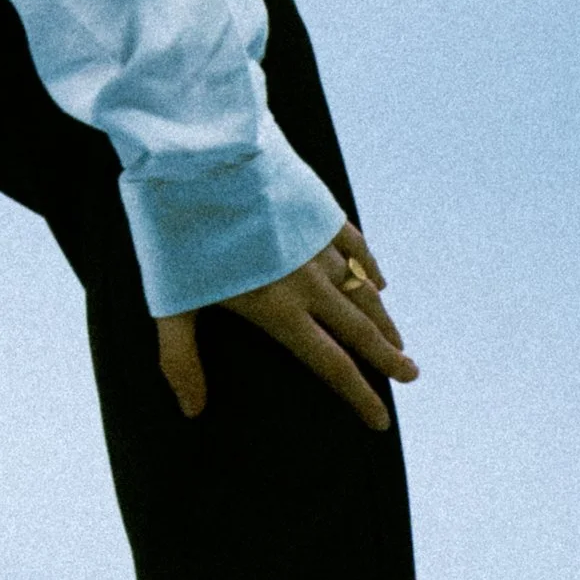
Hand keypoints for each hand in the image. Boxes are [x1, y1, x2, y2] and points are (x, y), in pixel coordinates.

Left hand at [155, 224, 417, 432]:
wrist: (198, 158)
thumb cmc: (175, 232)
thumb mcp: (170, 300)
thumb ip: (180, 358)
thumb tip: (192, 410)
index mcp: (277, 308)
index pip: (329, 364)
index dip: (358, 395)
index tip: (380, 422)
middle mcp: (308, 281)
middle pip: (358, 329)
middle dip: (386, 357)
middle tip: (410, 376)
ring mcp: (316, 243)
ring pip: (362, 289)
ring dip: (382, 318)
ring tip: (398, 341)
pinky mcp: (316, 209)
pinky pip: (354, 245)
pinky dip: (369, 267)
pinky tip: (378, 280)